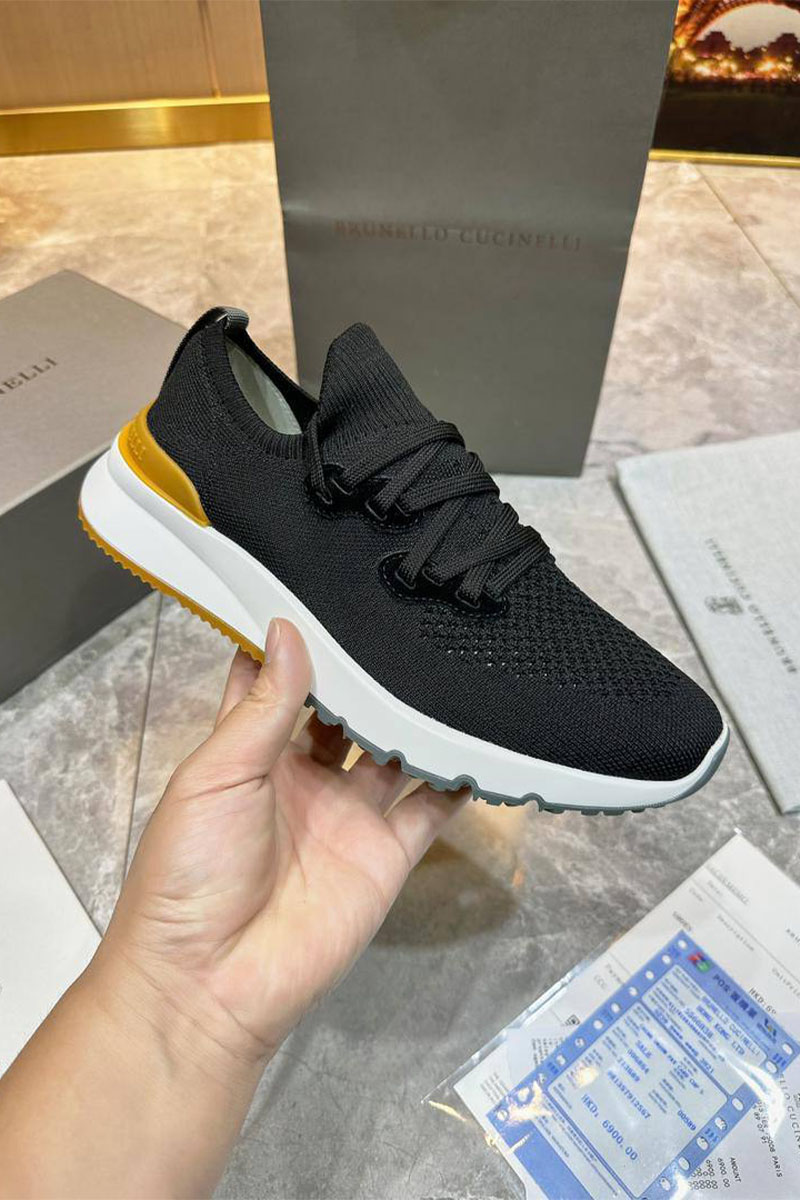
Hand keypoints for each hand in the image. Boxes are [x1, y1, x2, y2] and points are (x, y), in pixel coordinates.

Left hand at [100, 618, 467, 1070]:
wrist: (212, 982)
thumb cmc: (193, 869)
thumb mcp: (217, 775)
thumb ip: (265, 707)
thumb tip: (287, 628)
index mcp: (249, 753)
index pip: (274, 682)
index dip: (293, 642)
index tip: (324, 590)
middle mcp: (302, 776)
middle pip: (344, 711)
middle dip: (366, 671)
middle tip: (403, 616)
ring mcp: (348, 814)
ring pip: (391, 749)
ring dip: (414, 715)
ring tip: (448, 661)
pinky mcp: (386, 853)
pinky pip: (429, 807)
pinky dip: (456, 779)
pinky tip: (480, 738)